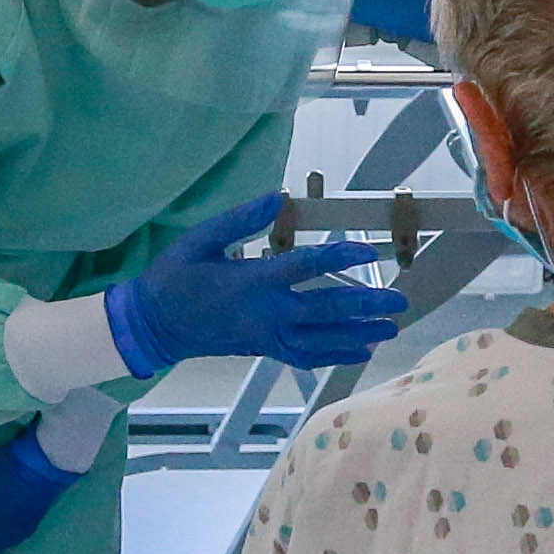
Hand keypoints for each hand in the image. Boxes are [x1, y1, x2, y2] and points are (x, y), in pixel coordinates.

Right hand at [107, 190, 409, 375]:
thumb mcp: (199, 239)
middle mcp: (265, 313)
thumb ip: (239, 219)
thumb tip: (277, 196)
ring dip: (359, 335)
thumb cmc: (175, 277)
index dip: (340, 258)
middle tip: (399, 301)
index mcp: (251, 281)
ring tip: (391, 329)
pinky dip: (335, 355)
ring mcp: (266, 336)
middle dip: (366, 307)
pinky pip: (305, 356)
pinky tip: (360, 351)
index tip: (369, 250)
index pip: (305, 268)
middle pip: (325, 311)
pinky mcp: (263, 349)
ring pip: (322, 340)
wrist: (153, 325)